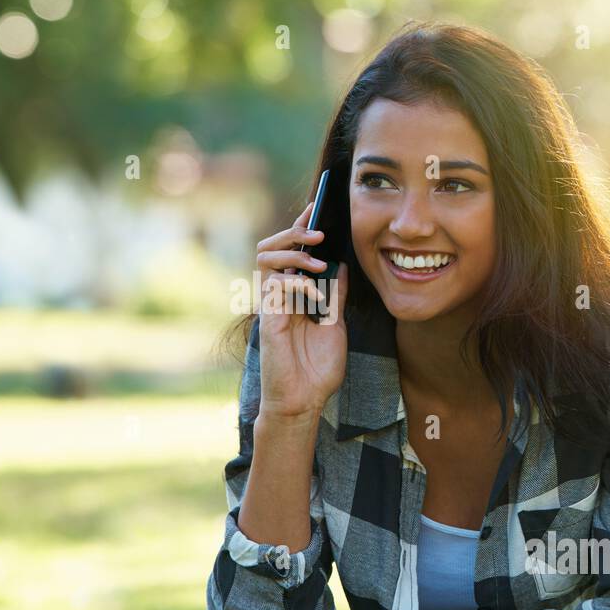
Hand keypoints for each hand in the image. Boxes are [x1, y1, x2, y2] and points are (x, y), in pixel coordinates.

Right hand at [254, 199, 348, 419]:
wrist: (304, 401)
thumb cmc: (317, 369)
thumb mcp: (335, 325)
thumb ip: (336, 296)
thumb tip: (343, 265)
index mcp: (294, 294)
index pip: (293, 251)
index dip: (302, 228)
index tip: (319, 208)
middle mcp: (279, 294)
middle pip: (271, 246)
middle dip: (293, 231)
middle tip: (317, 232)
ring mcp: (272, 304)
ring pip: (267, 258)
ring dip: (294, 252)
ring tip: (318, 260)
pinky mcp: (269, 316)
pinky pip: (276, 284)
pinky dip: (298, 283)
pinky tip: (315, 294)